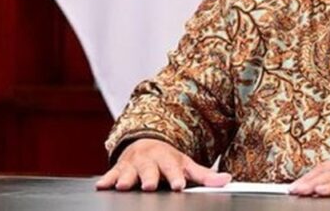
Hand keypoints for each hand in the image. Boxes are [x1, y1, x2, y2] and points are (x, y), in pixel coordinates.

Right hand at [95, 138, 231, 191]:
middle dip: (149, 177)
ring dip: (126, 177)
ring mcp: (133, 163)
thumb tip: (227, 179)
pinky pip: (111, 173)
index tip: (178, 185)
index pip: (173, 169)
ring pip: (129, 171)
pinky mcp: (119, 168)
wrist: (145, 143)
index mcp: (168, 159)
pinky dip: (107, 179)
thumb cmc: (168, 159)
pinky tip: (102, 185)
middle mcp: (150, 160)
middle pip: (150, 170)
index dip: (175, 177)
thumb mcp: (186, 164)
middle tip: (149, 185)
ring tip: (124, 185)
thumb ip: (204, 175)